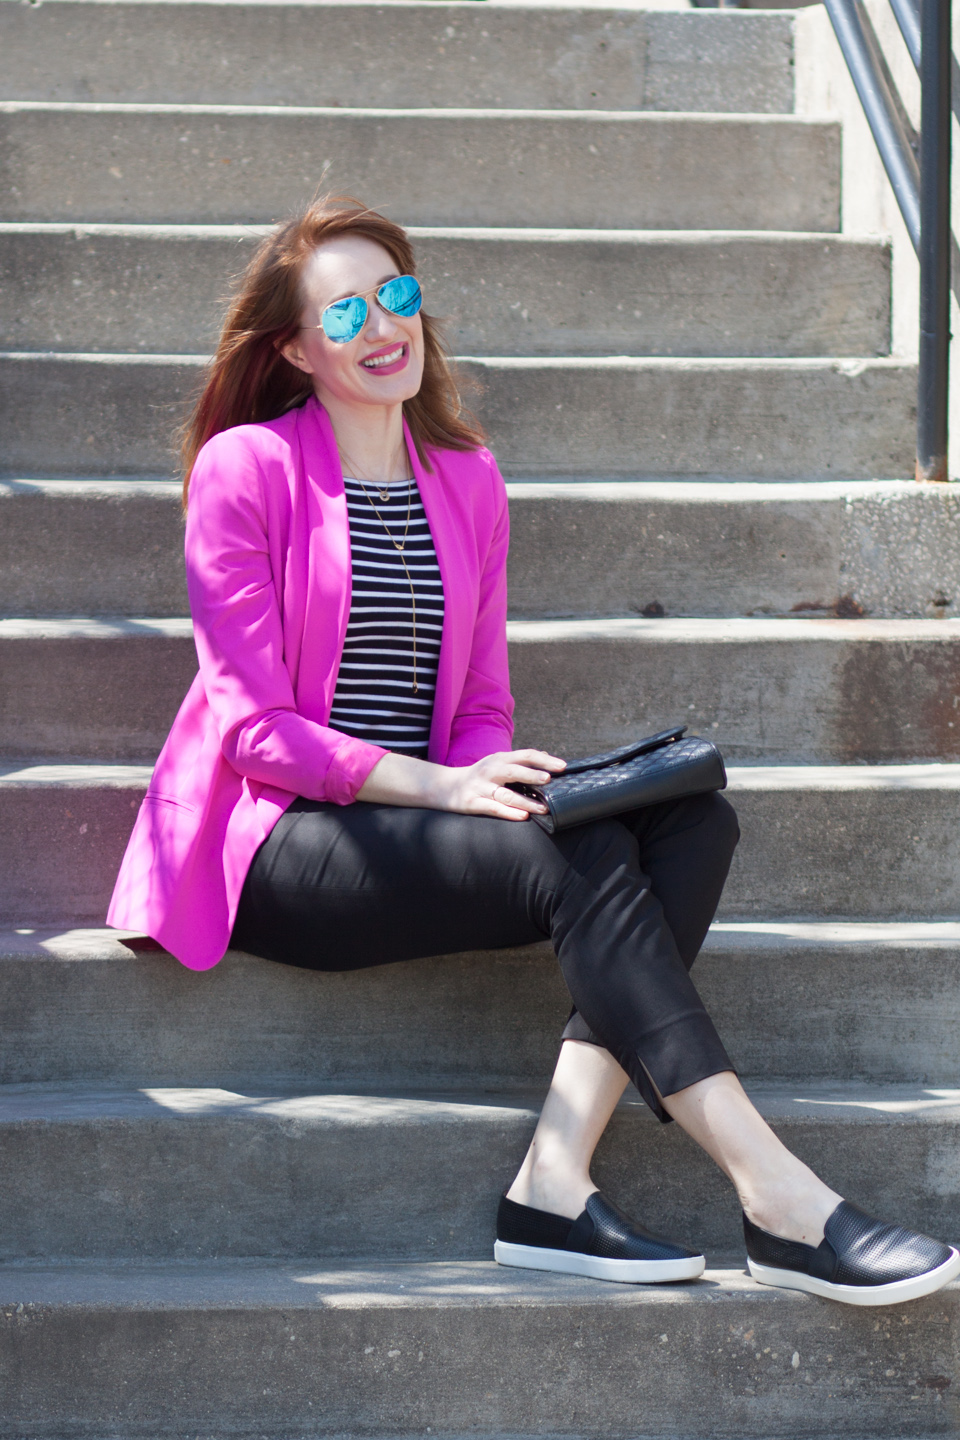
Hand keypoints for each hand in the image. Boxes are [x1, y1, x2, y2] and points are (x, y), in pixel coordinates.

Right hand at [435, 749, 565, 820]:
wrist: (444, 786)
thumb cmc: (479, 776)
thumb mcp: (497, 763)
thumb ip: (519, 760)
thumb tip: (544, 754)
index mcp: (500, 759)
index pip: (525, 755)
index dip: (544, 760)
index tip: (562, 766)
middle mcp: (490, 771)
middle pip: (514, 771)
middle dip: (532, 775)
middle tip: (549, 780)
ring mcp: (481, 787)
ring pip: (506, 794)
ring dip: (526, 801)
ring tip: (543, 807)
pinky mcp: (473, 803)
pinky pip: (493, 808)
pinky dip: (509, 812)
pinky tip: (523, 816)